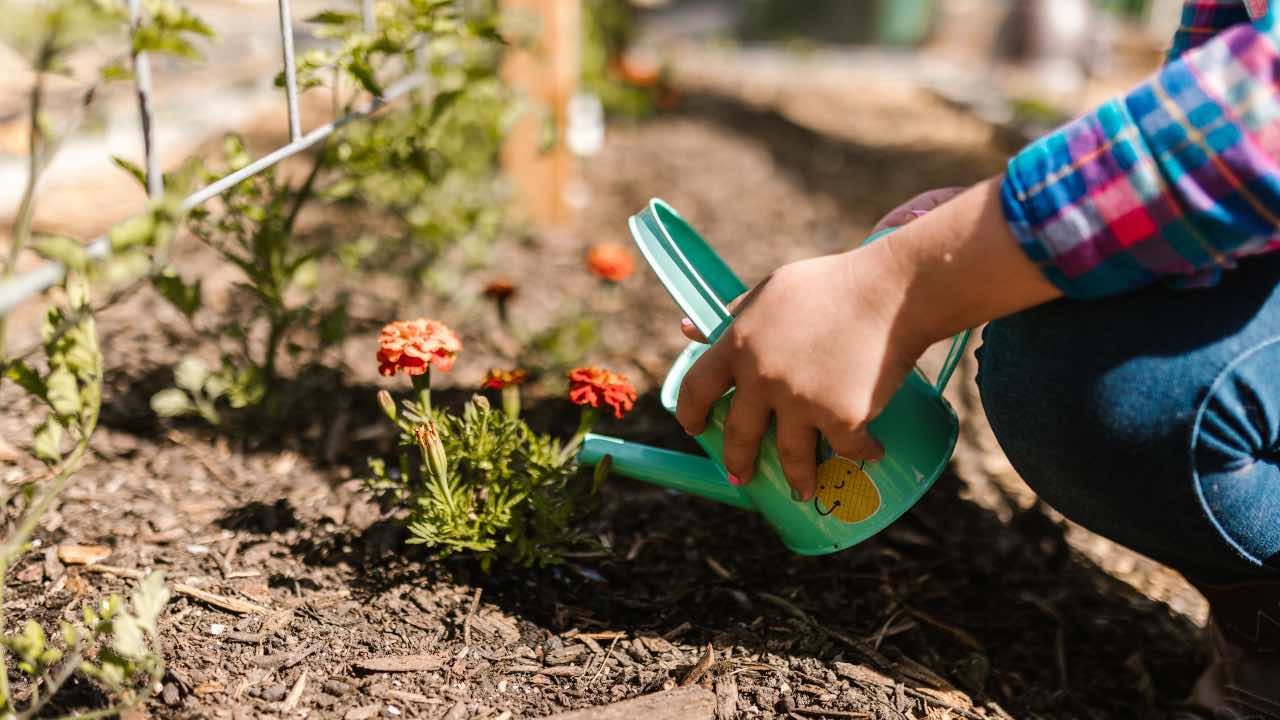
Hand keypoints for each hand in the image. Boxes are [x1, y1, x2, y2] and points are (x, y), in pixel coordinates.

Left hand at [675, 178, 1060, 500]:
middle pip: (739, 434)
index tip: (695, 429)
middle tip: (740, 475)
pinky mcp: (842, 417)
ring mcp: (800, 400)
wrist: (894, 290)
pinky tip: (871, 453)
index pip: (696, 388)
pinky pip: (848, 448)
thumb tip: (686, 328)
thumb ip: (733, 313)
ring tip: (802, 489)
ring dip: (797, 479)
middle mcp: (762, 376)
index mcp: (738, 342)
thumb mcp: (773, 290)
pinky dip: (863, 452)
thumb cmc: (834, 284)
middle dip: (737, 462)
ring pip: (790, 457)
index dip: (691, 413)